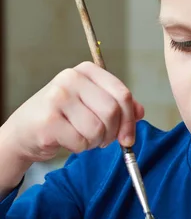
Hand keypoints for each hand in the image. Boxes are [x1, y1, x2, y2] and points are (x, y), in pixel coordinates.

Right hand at [1, 61, 143, 163]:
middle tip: (103, 141)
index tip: (128, 138)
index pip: (122, 94)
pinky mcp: (49, 120)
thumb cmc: (62, 117)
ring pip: (98, 129)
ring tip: (83, 138)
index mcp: (86, 70)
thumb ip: (117, 105)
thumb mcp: (91, 104)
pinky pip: (81, 141)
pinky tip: (68, 141)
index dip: (130, 120)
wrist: (24, 131)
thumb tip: (140, 112)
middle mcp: (71, 78)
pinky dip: (80, 148)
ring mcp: (58, 97)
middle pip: (112, 111)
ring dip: (95, 142)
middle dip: (113, 133)